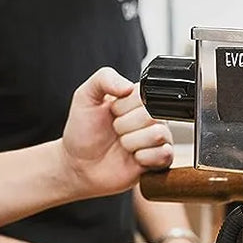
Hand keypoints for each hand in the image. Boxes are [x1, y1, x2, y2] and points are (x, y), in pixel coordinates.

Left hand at [59, 67, 174, 196]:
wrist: (79, 164)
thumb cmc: (83, 131)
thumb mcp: (85, 97)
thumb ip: (104, 78)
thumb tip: (128, 86)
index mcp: (137, 98)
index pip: (146, 93)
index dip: (123, 105)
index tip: (111, 112)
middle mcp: (151, 116)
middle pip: (153, 115)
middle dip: (124, 125)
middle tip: (114, 130)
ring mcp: (157, 138)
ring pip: (158, 134)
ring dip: (131, 142)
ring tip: (122, 143)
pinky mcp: (160, 160)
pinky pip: (163, 154)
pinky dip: (142, 157)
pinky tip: (132, 157)